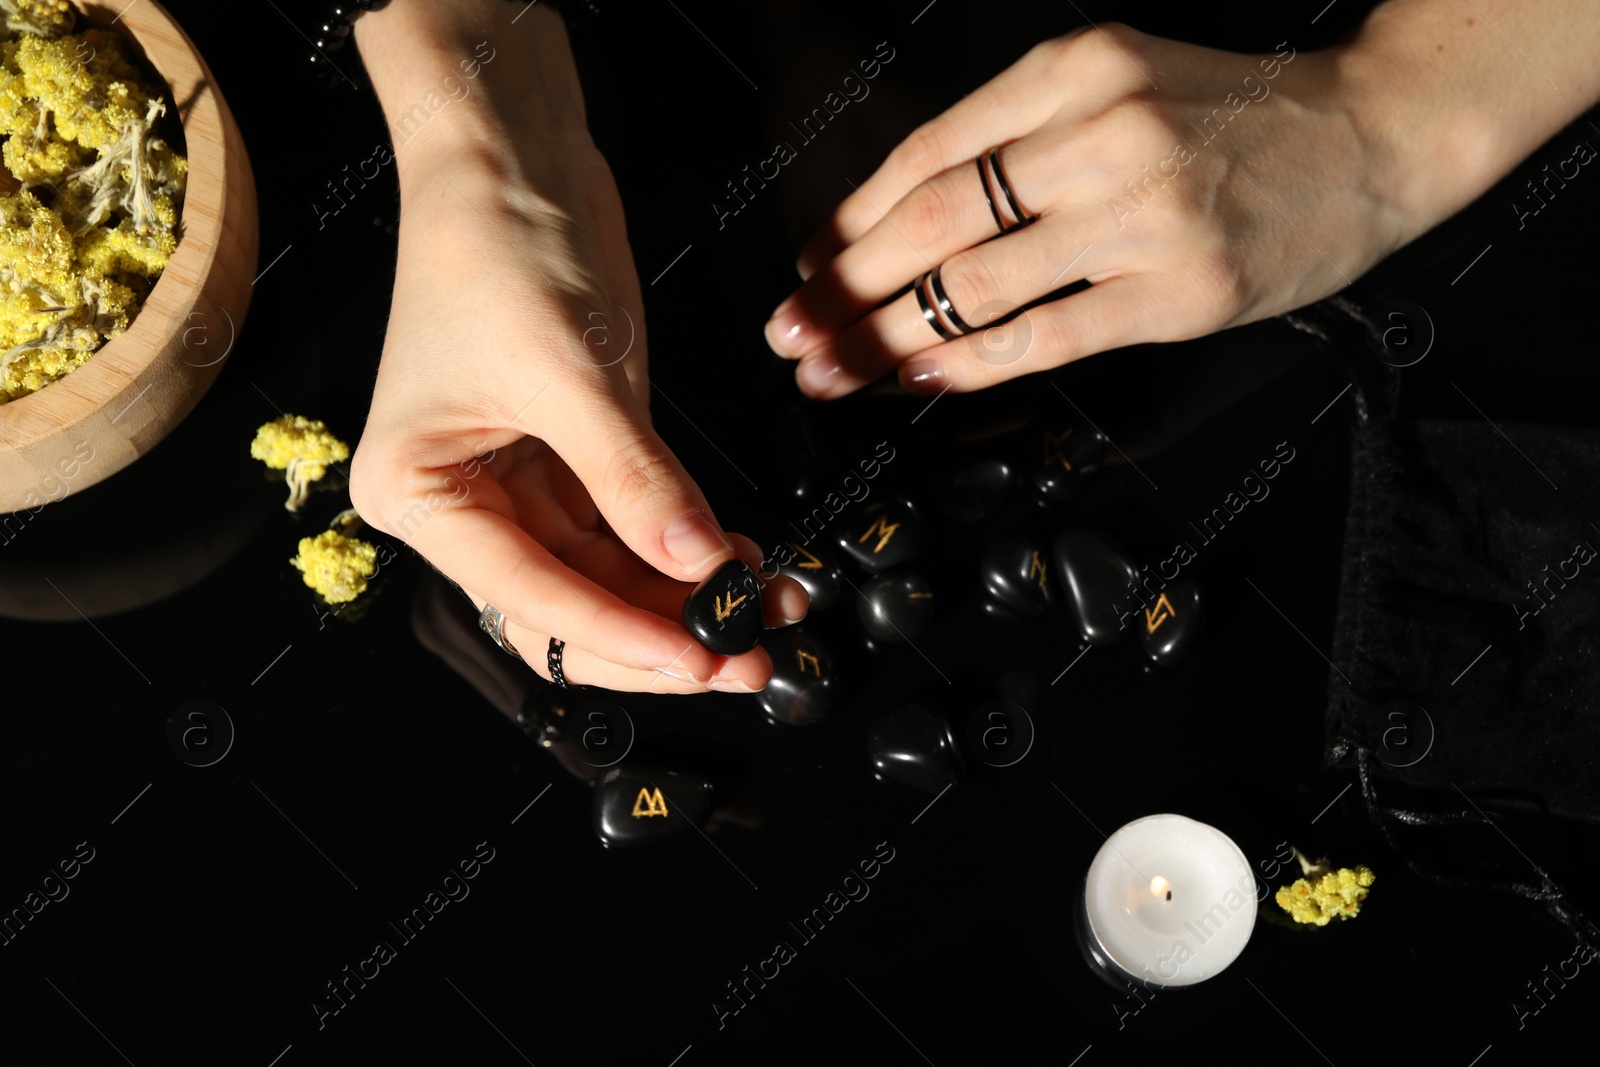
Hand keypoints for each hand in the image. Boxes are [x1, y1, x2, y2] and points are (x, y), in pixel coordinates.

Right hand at [348, 2, 806, 693]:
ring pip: (610, 578)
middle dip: (661, 633)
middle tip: (749, 653)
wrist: (511, 155)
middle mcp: (463, 502)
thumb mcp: (571, 375)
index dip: (623, 636)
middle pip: (569, 607)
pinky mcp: (575, 456)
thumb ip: (636, 481)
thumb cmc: (500, 245)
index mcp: (419, 493)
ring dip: (687, 597)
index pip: (530, 597)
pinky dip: (686, 547)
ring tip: (769, 606)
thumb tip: (699, 566)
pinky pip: (633, 529)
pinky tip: (743, 558)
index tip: (705, 656)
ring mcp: (521, 484)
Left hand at [761, 24, 1404, 397]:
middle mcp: (1101, 131)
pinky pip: (1047, 335)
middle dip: (845, 286)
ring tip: (835, 368)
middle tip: (791, 331)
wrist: (1370, 137)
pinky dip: (970, 363)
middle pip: (935, 219)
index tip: (809, 266)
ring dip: (887, 336)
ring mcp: (1143, 213)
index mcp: (1074, 69)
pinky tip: (920, 378)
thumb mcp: (1119, 83)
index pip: (930, 152)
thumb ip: (1022, 135)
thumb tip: (907, 219)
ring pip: (978, 284)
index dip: (853, 220)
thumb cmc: (1236, 118)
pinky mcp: (1178, 289)